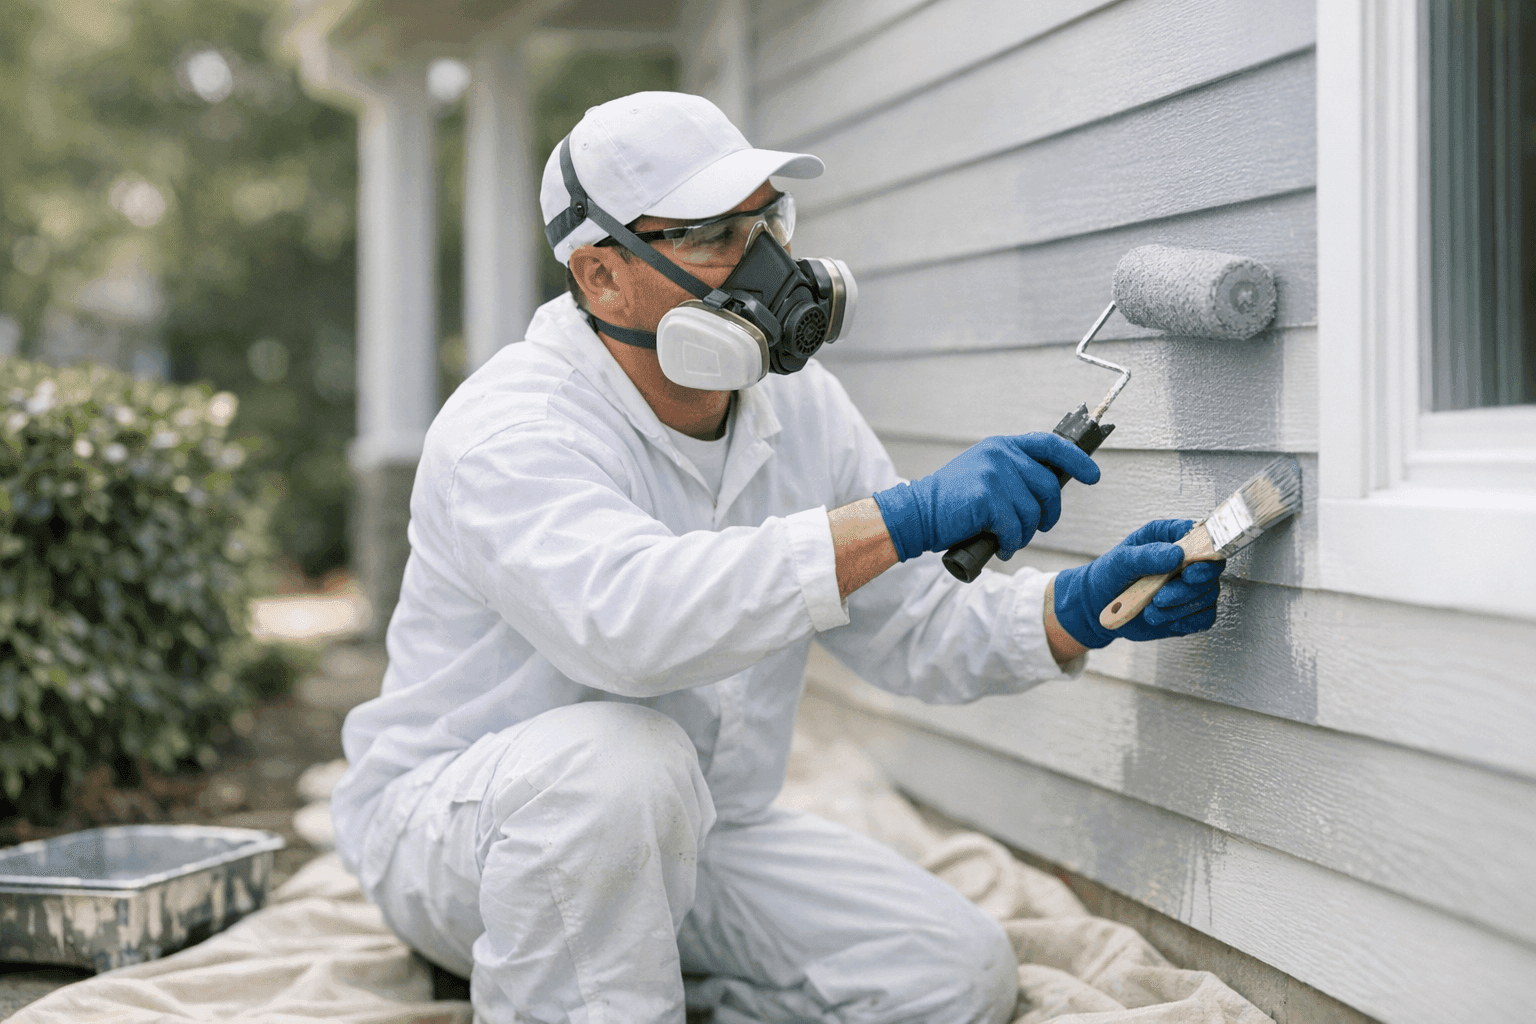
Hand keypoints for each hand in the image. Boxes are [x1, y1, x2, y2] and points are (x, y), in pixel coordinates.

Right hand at [872, 434, 1099, 561]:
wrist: (916, 514)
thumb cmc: (952, 503)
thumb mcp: (984, 475)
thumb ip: (1013, 473)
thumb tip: (1050, 489)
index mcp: (1002, 446)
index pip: (1051, 445)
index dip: (1077, 460)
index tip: (1093, 476)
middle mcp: (1000, 454)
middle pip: (1049, 486)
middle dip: (1049, 514)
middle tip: (1039, 528)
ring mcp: (994, 474)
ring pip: (1033, 513)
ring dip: (1025, 534)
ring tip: (1008, 540)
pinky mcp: (988, 497)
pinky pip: (1016, 528)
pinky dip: (1011, 543)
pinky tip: (999, 546)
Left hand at [1052, 519, 1223, 648]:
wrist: (1098, 606)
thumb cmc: (1109, 575)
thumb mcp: (1121, 561)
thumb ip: (1147, 556)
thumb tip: (1176, 554)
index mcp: (1170, 537)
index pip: (1201, 536)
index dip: (1203, 551)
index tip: (1189, 568)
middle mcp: (1185, 560)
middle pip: (1209, 570)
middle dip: (1187, 587)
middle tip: (1161, 596)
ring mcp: (1189, 586)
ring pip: (1207, 596)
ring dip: (1179, 607)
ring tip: (1150, 609)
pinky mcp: (1189, 609)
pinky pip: (1203, 618)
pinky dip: (1185, 621)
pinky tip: (1162, 619)